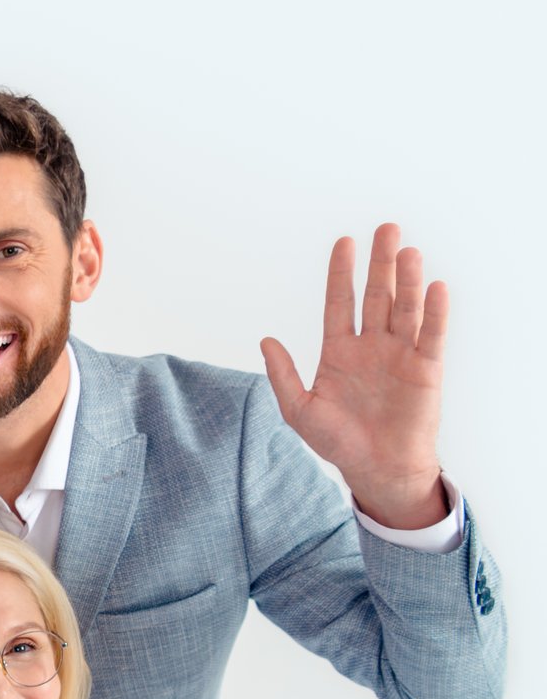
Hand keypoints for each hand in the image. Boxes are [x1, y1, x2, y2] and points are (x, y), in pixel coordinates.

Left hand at [259, 223, 448, 528]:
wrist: (376, 469)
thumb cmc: (338, 442)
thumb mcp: (299, 409)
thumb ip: (283, 374)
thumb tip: (265, 340)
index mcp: (339, 352)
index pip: (340, 303)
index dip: (341, 273)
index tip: (344, 242)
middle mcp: (371, 347)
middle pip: (377, 296)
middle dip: (380, 263)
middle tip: (386, 229)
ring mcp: (399, 355)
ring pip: (404, 309)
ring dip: (407, 280)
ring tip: (407, 251)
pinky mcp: (425, 369)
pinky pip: (430, 335)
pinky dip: (434, 313)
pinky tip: (434, 288)